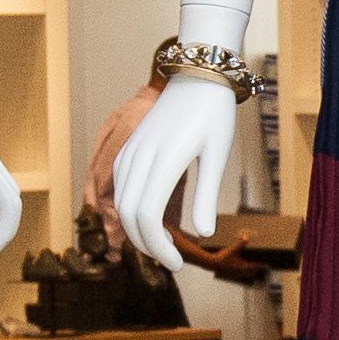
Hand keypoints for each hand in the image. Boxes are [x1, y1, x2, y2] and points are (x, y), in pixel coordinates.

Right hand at [103, 73, 238, 275]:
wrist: (198, 75)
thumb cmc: (214, 114)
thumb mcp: (218, 155)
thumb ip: (207, 195)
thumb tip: (202, 235)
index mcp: (165, 159)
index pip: (147, 216)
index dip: (158, 247)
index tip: (177, 264)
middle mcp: (141, 155)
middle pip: (128, 213)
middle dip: (146, 244)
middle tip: (171, 261)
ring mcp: (131, 150)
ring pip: (120, 201)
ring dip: (136, 229)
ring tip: (162, 245)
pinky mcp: (129, 148)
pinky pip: (120, 186)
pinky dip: (130, 210)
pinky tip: (151, 219)